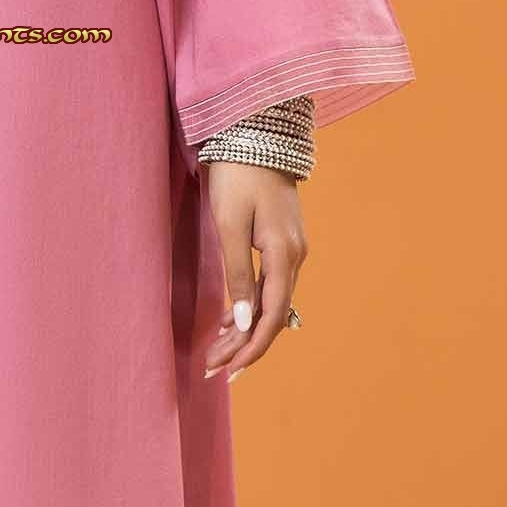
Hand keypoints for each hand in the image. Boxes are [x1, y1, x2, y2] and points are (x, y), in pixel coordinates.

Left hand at [201, 161, 304, 381]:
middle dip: (242, 346)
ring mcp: (291, 250)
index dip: (249, 349)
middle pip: (271, 315)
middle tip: (211, 369)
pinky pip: (269, 286)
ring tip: (216, 352)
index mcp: (284, 255)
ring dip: (244, 329)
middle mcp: (295, 257)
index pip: (270, 318)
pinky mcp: (282, 242)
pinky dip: (250, 306)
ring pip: (270, 303)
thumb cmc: (237, 175)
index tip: (226, 371)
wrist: (257, 134)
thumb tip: (244, 322)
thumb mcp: (229, 225)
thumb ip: (238, 274)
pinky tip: (230, 321)